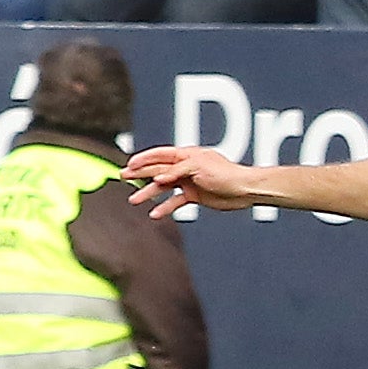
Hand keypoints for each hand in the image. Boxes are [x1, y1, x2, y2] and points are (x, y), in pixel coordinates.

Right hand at [124, 146, 261, 217]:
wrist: (244, 190)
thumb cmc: (225, 174)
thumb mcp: (198, 167)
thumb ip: (177, 171)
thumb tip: (158, 179)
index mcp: (187, 155)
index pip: (160, 154)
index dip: (144, 158)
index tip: (129, 164)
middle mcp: (186, 167)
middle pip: (158, 170)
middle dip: (140, 174)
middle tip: (123, 177)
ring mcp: (189, 181)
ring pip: (164, 187)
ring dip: (149, 193)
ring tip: (134, 200)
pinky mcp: (194, 195)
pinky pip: (175, 201)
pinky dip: (165, 207)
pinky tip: (155, 214)